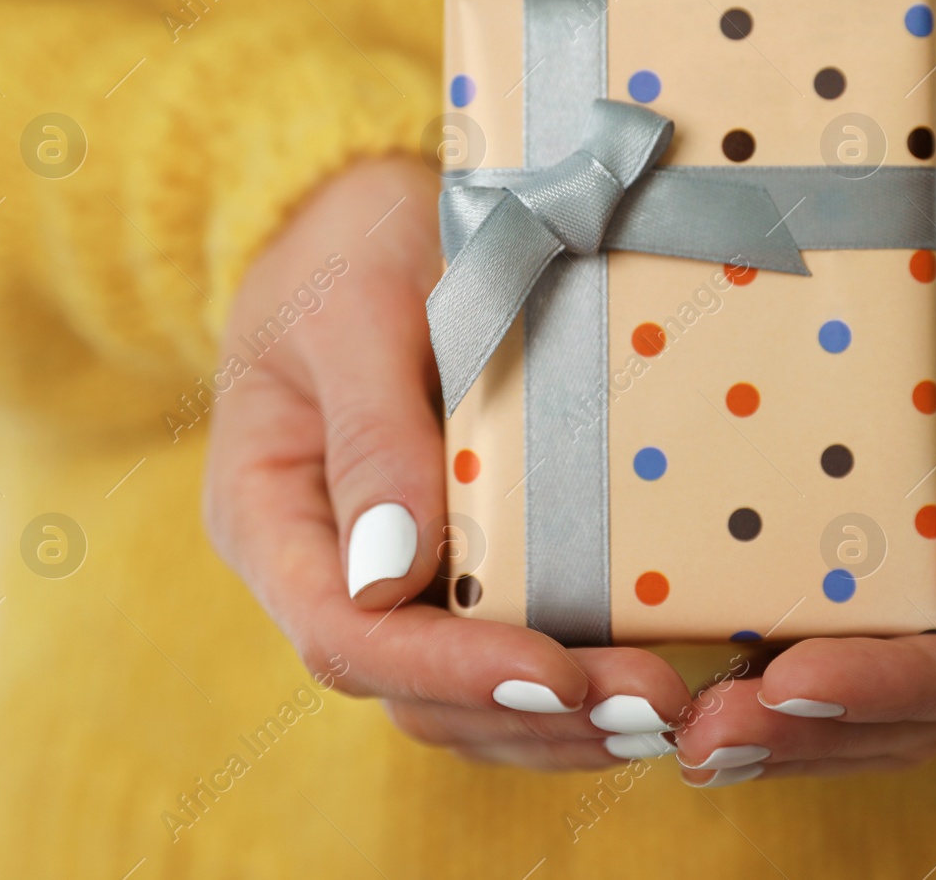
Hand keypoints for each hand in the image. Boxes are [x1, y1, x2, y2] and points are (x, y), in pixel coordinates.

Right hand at [203, 157, 691, 769]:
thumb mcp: (351, 309)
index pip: (348, 634)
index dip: (450, 669)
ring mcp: (387, 572)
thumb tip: (390, 574)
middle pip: (412, 690)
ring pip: (458, 696)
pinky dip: (565, 683)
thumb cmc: (344, 242)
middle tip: (654, 706)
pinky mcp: (449, 560)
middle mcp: (322, 566)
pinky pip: (497, 649)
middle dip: (531, 711)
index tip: (557, 673)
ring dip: (560, 721)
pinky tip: (641, 682)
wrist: (361, 214)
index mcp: (270, 513)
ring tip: (665, 715)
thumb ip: (369, 431)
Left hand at [672, 138, 935, 786]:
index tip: (788, 683)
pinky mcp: (909, 545)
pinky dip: (791, 673)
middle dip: (823, 731)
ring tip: (693, 741)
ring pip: (896, 695)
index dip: (896, 684)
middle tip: (704, 743)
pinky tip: (709, 677)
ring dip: (799, 729)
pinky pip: (860, 636)